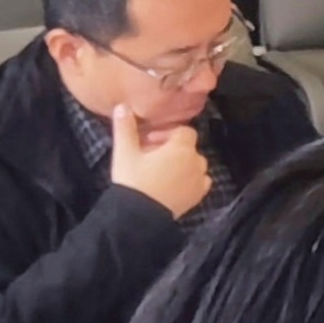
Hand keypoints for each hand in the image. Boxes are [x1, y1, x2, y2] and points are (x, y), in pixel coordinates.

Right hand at [111, 106, 211, 220]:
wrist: (139, 216)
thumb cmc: (133, 181)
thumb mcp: (125, 153)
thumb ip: (125, 128)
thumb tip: (123, 106)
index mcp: (181, 148)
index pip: (184, 131)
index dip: (167, 134)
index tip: (149, 141)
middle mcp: (196, 162)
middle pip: (189, 148)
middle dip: (172, 149)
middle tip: (150, 156)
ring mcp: (199, 180)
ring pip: (195, 164)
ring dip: (181, 164)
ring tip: (159, 171)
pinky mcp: (198, 196)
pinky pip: (200, 181)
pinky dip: (190, 179)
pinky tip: (172, 184)